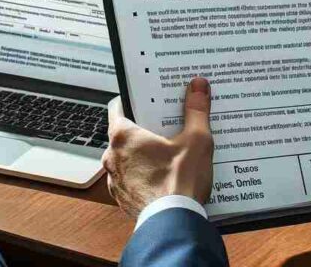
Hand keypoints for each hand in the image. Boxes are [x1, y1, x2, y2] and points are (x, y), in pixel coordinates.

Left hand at [102, 78, 213, 218]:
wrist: (174, 226)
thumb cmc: (180, 182)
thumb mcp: (196, 140)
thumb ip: (196, 110)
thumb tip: (198, 85)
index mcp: (123, 136)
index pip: (118, 106)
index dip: (133, 99)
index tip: (148, 97)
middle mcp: (112, 156)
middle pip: (124, 131)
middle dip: (143, 126)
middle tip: (165, 121)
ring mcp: (115, 180)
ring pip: (126, 156)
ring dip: (142, 152)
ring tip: (168, 149)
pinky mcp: (123, 198)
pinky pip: (131, 177)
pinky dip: (143, 173)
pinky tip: (164, 172)